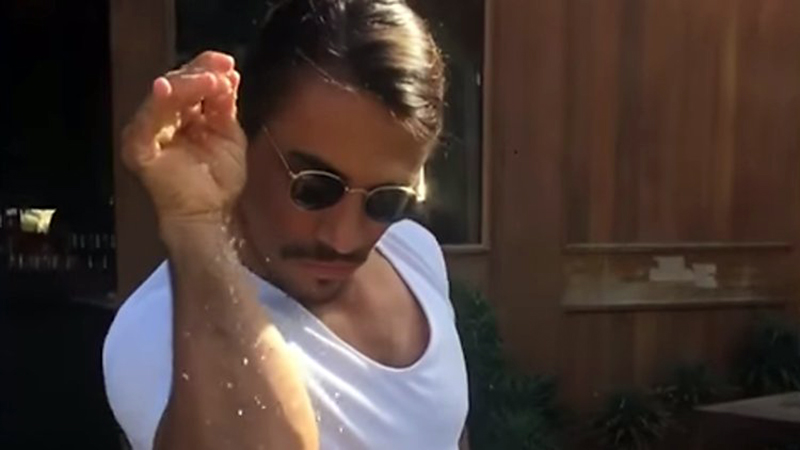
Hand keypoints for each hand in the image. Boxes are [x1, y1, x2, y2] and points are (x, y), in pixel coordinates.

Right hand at [121, 51, 245, 225]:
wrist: (209, 215)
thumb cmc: (217, 182)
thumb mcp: (229, 134)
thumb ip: (225, 106)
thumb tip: (229, 76)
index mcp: (184, 114)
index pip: (192, 83)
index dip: (208, 69)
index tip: (228, 64)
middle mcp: (164, 119)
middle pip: (176, 84)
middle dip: (199, 73)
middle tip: (221, 70)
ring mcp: (149, 133)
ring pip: (162, 97)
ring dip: (186, 85)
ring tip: (209, 81)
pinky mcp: (139, 148)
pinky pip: (146, 121)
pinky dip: (157, 104)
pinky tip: (167, 89)